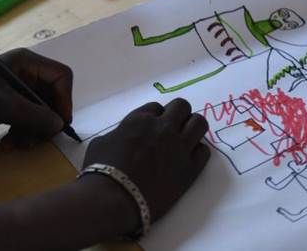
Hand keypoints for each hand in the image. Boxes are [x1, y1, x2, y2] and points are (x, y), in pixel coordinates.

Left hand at [0, 48, 72, 146]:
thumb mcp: (5, 106)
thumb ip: (36, 116)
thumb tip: (58, 125)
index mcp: (27, 62)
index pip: (61, 76)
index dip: (65, 100)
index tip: (59, 123)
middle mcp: (25, 73)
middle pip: (51, 97)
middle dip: (45, 121)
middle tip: (38, 141)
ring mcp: (16, 89)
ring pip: (39, 112)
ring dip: (32, 131)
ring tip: (19, 145)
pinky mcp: (6, 103)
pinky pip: (25, 118)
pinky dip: (20, 132)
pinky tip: (8, 144)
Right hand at [81, 99, 209, 231]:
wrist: (113, 199)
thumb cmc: (101, 170)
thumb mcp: (102, 142)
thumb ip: (119, 134)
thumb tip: (123, 138)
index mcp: (140, 120)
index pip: (157, 106)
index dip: (155, 116)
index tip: (152, 127)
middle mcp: (163, 128)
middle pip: (182, 106)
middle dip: (177, 115)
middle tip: (171, 130)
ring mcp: (179, 147)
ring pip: (199, 123)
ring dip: (192, 128)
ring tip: (185, 140)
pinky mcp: (190, 169)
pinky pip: (204, 151)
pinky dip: (197, 151)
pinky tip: (187, 159)